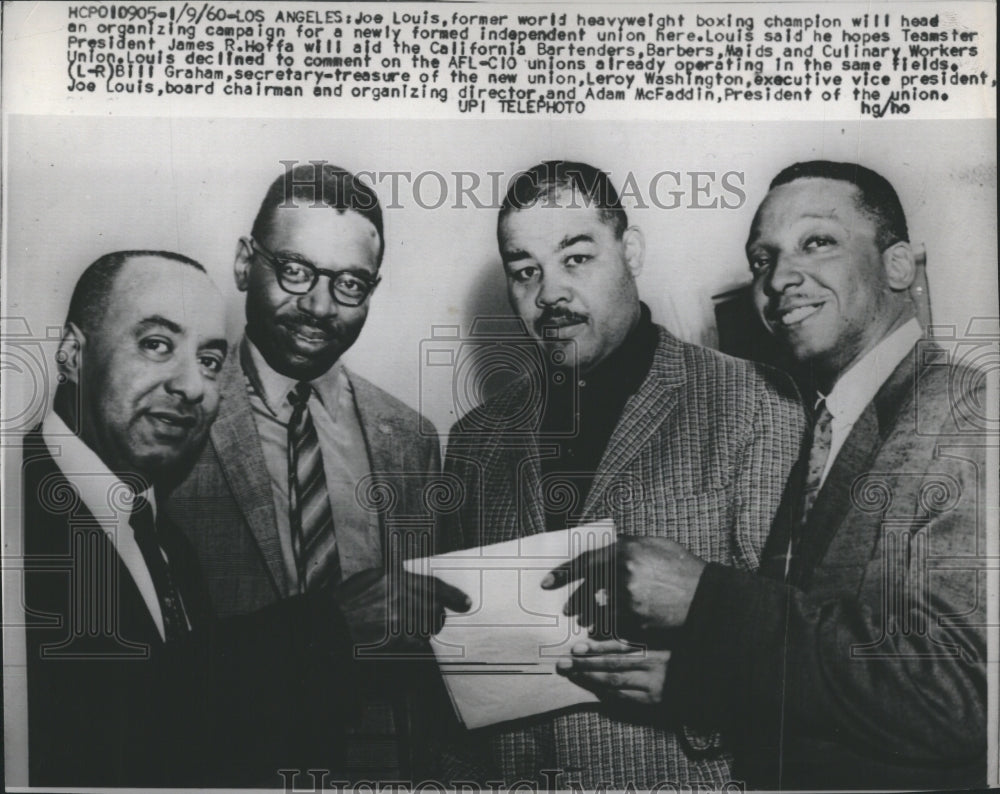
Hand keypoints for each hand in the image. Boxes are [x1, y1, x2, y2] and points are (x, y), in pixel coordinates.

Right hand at [335, 568, 470, 652]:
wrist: (332, 623)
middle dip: (438, 614)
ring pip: (427, 625)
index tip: (465, 602)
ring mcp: (397, 616)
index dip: (452, 594)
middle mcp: (399, 594)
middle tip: (436, 618)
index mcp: (394, 577)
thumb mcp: (371, 579)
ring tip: (411, 627)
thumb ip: (395, 579)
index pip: (433, 585)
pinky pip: (415, 641)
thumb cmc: (348, 601)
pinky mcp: (394, 636)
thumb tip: (416, 584)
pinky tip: (403, 638)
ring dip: (425, 628)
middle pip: (434, 606)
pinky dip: (414, 641)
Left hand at [541, 536, 706, 635]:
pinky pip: (614, 625)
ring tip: (588, 621)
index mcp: (626, 550)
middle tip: (567, 609)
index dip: (563, 573)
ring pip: (599, 610)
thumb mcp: (656, 545)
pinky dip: (609, 628)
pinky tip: (608, 631)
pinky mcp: (637, 620)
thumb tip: (607, 544)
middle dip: (576, 601)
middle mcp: (625, 573)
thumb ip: (629, 544)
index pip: (585, 561)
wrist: (707, 597)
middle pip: (588, 589)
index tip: (546, 582)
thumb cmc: (682, 568)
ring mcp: (630, 599)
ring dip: (591, 617)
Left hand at [556, 638, 669, 704]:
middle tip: (563, 663)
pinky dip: (606, 694)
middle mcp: (651, 666)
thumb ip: (637, 642)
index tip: (577, 647)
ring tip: (572, 675)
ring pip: (614, 683)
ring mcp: (652, 686)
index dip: (596, 646)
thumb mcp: (661, 645)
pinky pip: (623, 698)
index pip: (619, 646)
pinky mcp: (652, 702)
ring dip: (590, 679)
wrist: (701, 685)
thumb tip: (603, 634)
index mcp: (652, 648)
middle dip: (585, 664)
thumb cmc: (678, 660)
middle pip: (612, 665)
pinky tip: (592, 690)